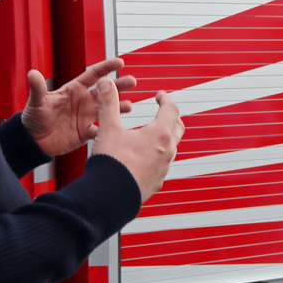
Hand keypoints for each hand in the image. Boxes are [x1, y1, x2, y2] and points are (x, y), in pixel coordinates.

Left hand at [22, 58, 137, 157]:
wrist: (33, 141)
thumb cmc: (34, 118)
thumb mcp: (36, 101)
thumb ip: (37, 88)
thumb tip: (32, 73)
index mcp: (74, 89)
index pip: (93, 75)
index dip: (106, 68)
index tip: (120, 62)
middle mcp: (83, 101)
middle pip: (105, 91)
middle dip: (119, 85)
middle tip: (132, 81)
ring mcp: (86, 116)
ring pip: (107, 109)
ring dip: (118, 107)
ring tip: (129, 105)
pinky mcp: (86, 132)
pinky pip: (100, 129)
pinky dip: (108, 129)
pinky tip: (116, 128)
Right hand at [91, 78, 182, 200]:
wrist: (109, 198)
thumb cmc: (111, 164)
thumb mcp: (108, 129)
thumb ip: (108, 104)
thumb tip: (106, 84)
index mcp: (159, 135)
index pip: (171, 109)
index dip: (165, 99)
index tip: (160, 95)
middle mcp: (166, 152)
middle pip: (177, 128)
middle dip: (170, 116)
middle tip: (161, 110)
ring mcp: (163, 169)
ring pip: (171, 148)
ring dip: (163, 137)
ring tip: (149, 133)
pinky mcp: (156, 182)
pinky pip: (161, 165)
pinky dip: (156, 156)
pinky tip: (143, 158)